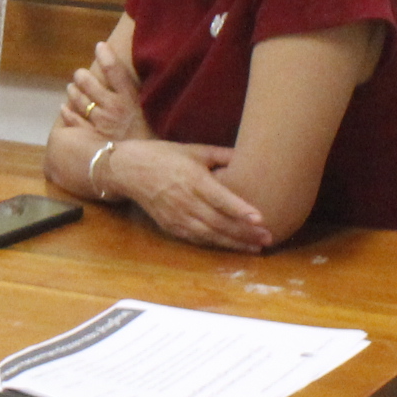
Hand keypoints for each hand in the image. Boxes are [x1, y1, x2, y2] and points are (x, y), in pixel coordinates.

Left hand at [61, 38, 146, 141]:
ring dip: (73, 92)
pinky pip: (74, 122)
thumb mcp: (155, 118)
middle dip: (82, 77)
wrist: (145, 169)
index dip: (107, 56)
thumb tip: (137, 89)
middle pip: (92, 85)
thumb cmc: (153, 143)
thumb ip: (144, 101)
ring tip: (71, 87)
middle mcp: (113, 108)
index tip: (100, 46)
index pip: (116, 71)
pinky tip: (63, 108)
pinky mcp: (89, 138)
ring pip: (80, 101)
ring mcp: (99, 123)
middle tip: (78, 74)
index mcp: (131, 101)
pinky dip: (67, 113)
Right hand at [118, 141, 272, 251]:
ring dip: (234, 243)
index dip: (240, 210)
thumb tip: (250, 155)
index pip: (220, 198)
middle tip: (268, 238)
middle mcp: (185, 201)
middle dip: (245, 232)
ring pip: (210, 235)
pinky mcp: (171, 226)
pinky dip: (215, 244)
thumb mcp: (194, 150)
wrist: (128, 170)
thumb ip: (222, 155)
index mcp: (192, 179)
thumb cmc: (163, 156)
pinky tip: (232, 246)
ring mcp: (177, 216)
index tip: (260, 218)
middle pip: (219, 221)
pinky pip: (197, 239)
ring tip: (256, 247)